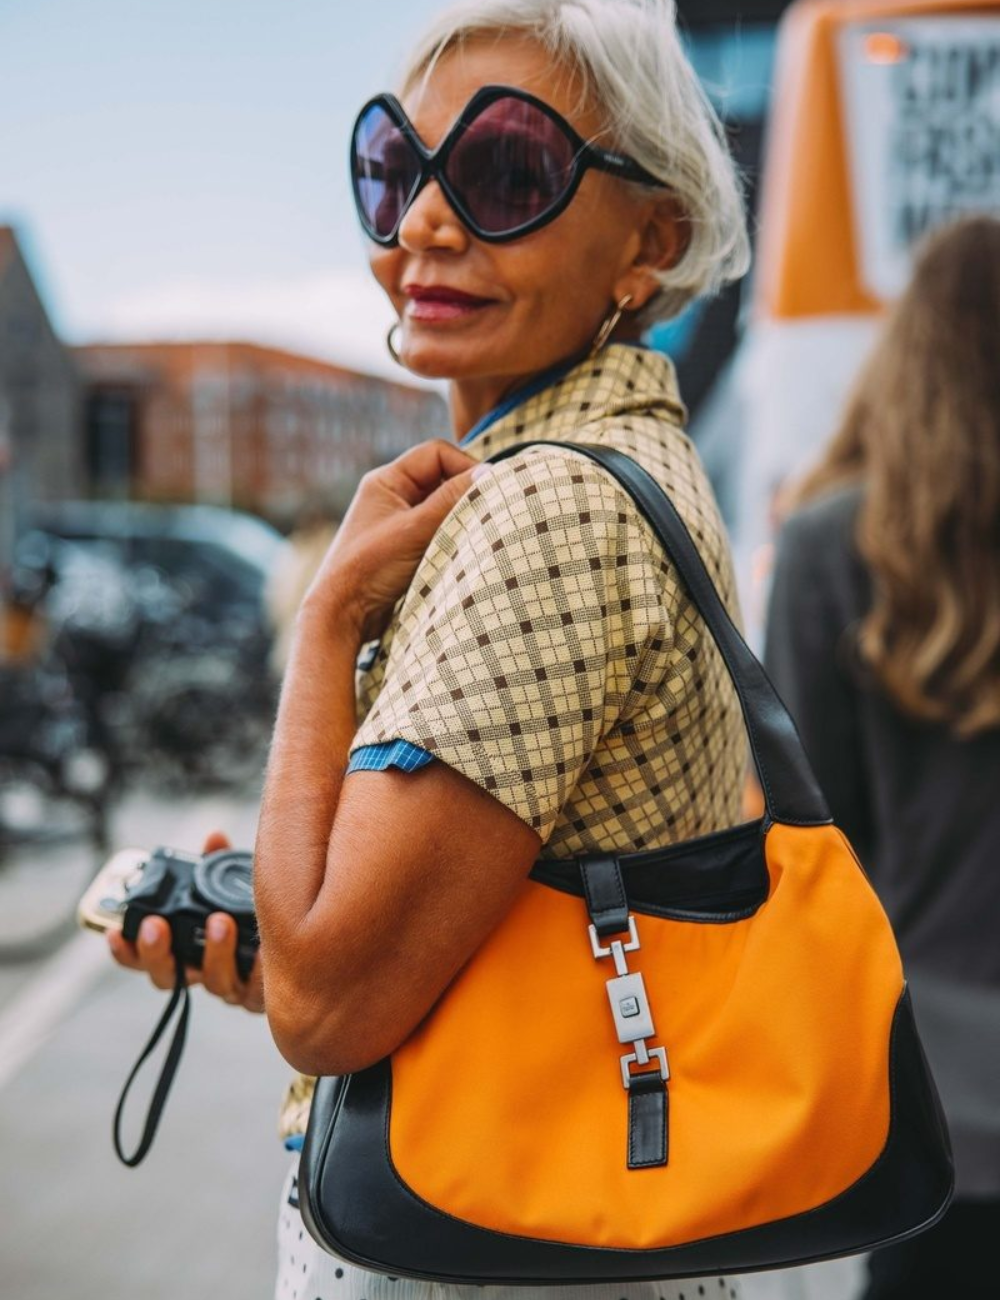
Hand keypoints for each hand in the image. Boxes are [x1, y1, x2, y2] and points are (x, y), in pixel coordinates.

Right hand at [107, 830, 264, 1012]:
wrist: (296, 950)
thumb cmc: (251, 916)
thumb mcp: (231, 887)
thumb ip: (217, 866)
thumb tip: (214, 839)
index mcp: (183, 950)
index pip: (142, 959)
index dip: (125, 951)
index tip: (114, 933)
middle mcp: (201, 973)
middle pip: (166, 977)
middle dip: (156, 952)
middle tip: (155, 926)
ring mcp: (230, 987)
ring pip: (213, 983)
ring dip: (214, 953)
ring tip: (219, 921)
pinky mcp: (262, 995)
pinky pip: (257, 990)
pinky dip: (258, 969)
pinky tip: (261, 951)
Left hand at [300, 439, 478, 641]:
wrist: (342, 616)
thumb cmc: (369, 568)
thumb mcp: (415, 530)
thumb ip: (451, 500)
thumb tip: (489, 474)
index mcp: (386, 480)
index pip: (437, 454)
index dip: (464, 466)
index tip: (487, 490)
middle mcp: (392, 497)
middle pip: (442, 479)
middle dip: (464, 494)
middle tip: (486, 513)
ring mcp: (399, 523)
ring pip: (442, 508)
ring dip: (460, 518)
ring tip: (474, 534)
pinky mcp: (406, 548)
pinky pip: (438, 531)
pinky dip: (453, 538)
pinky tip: (462, 552)